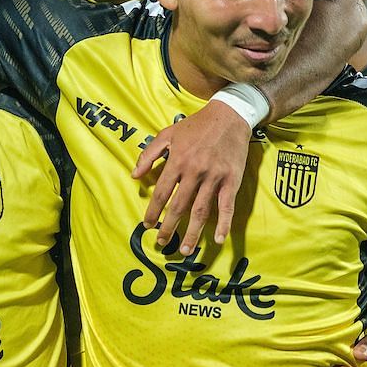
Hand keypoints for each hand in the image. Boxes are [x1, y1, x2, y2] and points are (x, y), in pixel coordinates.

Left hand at [132, 100, 249, 254]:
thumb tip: (134, 175)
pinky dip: (222, 224)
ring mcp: (214, 177)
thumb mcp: (168, 134)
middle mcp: (195, 171)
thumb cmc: (196, 125)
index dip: (153, 211)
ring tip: (185, 251)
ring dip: (192, 233)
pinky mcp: (232, 180)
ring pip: (201, 210)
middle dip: (169, 227)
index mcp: (177, 161)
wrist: (229, 116)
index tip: (147, 225)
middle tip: (161, 243)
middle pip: (179, 206)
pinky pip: (226, 206)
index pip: (162, 192)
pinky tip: (217, 239)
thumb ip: (149, 154)